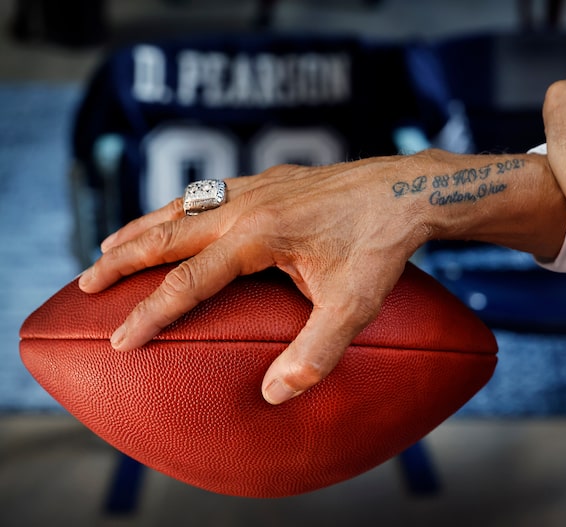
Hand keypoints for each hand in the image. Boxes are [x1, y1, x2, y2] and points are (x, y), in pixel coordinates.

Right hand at [79, 150, 565, 403]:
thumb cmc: (381, 245)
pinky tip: (178, 216)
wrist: (409, 190)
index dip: (151, 313)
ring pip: (183, 205)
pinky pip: (209, 191)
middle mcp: (247, 204)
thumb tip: (275, 395)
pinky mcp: (272, 178)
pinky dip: (179, 206)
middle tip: (85, 284)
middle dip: (122, 261)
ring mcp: (258, 186)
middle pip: (167, 234)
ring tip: (110, 247)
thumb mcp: (355, 305)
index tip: (120, 341)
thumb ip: (316, 351)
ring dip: (143, 227)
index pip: (189, 282)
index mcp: (258, 235)